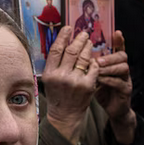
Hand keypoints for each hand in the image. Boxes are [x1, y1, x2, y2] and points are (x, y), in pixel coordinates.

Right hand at [42, 26, 99, 144]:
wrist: (65, 115)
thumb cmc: (57, 96)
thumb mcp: (49, 80)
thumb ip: (54, 64)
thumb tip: (62, 43)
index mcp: (49, 73)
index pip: (56, 49)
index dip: (63, 37)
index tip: (68, 28)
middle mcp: (61, 76)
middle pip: (72, 50)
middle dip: (79, 39)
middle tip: (84, 34)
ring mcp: (75, 81)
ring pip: (84, 57)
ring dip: (88, 47)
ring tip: (89, 43)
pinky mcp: (87, 86)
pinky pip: (93, 68)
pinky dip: (94, 62)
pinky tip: (94, 59)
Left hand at [94, 31, 136, 143]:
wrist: (111, 109)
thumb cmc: (101, 90)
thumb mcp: (95, 75)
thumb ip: (91, 65)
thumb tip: (77, 52)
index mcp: (115, 63)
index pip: (119, 48)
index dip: (119, 41)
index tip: (117, 32)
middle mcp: (122, 69)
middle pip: (122, 56)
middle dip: (110, 56)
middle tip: (97, 59)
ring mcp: (126, 79)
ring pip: (123, 68)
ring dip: (109, 67)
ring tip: (97, 68)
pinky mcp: (125, 91)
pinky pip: (119, 82)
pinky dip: (109, 80)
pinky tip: (99, 80)